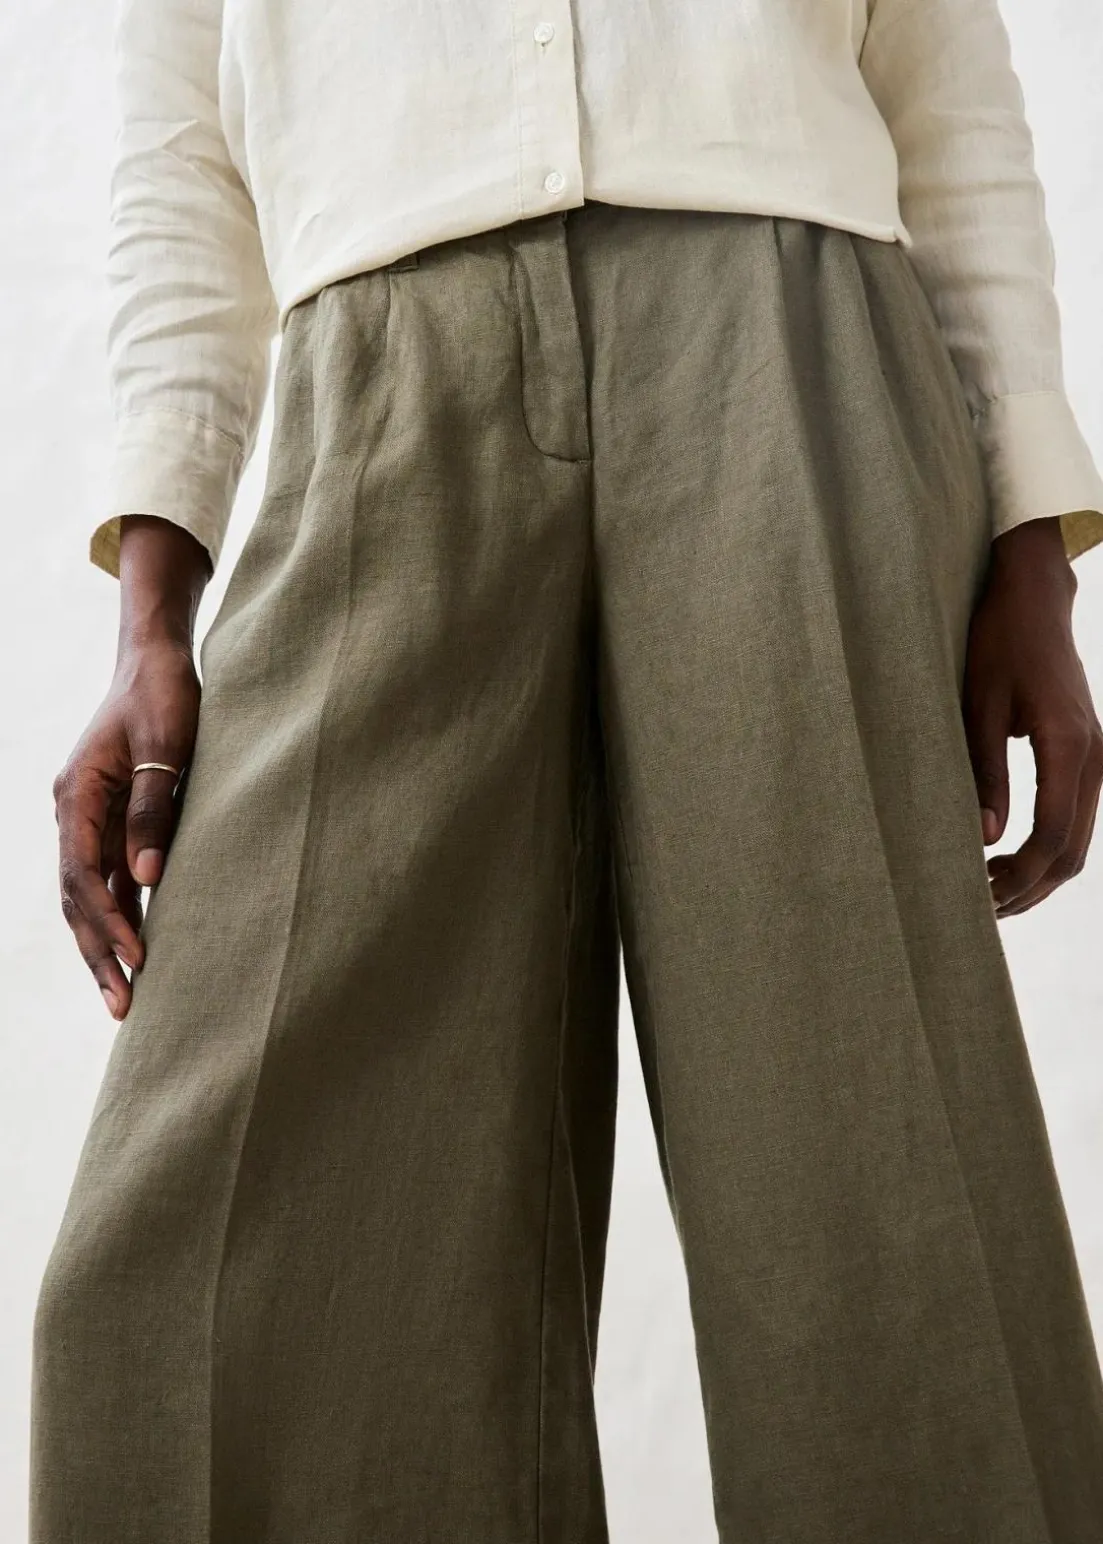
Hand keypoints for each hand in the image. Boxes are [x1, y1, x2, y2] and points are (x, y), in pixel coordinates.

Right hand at [52, 638, 200, 1019]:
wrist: (156, 660)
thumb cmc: (163, 694)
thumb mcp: (166, 745)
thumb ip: (154, 806)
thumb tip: (146, 879)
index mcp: (76, 795)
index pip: (81, 875)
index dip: (107, 921)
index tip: (137, 958)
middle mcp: (74, 812)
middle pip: (77, 897)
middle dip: (98, 953)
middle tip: (122, 1007)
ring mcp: (90, 819)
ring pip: (89, 895)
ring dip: (106, 944)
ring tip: (125, 996)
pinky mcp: (113, 820)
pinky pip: (109, 879)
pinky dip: (121, 916)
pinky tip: (138, 950)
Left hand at [963, 515, 1102, 917]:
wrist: (1034, 596)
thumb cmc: (998, 643)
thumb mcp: (976, 706)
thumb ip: (982, 772)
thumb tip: (983, 838)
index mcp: (1069, 745)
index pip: (1050, 836)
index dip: (1015, 876)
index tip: (975, 894)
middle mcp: (1095, 757)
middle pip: (1072, 853)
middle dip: (1027, 889)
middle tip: (977, 910)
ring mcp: (1097, 757)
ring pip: (1078, 841)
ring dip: (1038, 876)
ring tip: (989, 896)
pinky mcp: (1087, 754)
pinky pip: (1076, 819)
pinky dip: (1047, 850)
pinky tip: (1008, 861)